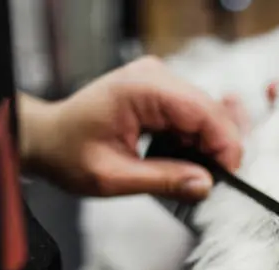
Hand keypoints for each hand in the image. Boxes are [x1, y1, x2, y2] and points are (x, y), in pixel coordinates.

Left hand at [19, 56, 248, 200]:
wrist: (48, 139)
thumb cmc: (69, 153)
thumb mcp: (113, 177)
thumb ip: (163, 180)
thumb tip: (206, 185)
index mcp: (142, 89)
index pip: (203, 111)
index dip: (225, 144)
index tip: (230, 176)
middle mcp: (155, 76)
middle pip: (210, 110)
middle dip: (220, 147)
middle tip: (217, 182)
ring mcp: (159, 81)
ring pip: (207, 113)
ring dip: (209, 145)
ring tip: (196, 173)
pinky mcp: (161, 92)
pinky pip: (195, 115)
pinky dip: (197, 140)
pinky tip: (186, 158)